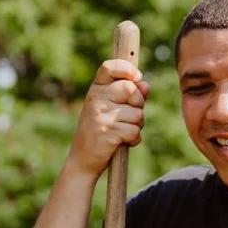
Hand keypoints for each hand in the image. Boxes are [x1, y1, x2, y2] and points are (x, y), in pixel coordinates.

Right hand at [68, 57, 148, 177]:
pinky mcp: (108, 132)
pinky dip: (134, 139)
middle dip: (138, 103)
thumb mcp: (109, 109)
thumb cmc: (99, 131)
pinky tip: (122, 142)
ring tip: (122, 131)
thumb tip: (145, 84)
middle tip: (131, 114)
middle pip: (130, 89)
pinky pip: (135, 131)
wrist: (83, 159)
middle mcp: (96, 100)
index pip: (109, 67)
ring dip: (137, 125)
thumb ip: (128, 95)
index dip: (126, 69)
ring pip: (137, 113)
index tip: (136, 77)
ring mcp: (101, 116)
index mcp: (96, 90)